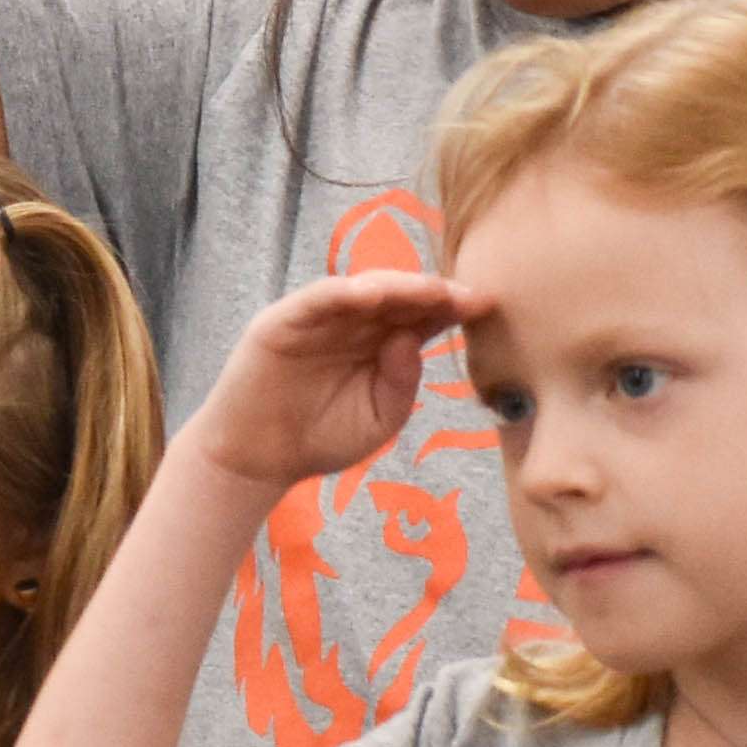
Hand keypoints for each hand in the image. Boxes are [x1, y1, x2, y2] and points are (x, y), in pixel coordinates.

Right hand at [186, 267, 467, 487]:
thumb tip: (411, 339)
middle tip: (467, 295)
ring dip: (399, 286)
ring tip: (430, 290)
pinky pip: (319, 298)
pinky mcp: (285, 320)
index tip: (487, 306)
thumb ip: (401, 384)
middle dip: (434, 293)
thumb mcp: (379, 418)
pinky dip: (345, 292)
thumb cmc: (321, 438)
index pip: (422, 315)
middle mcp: (354, 321)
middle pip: (400, 296)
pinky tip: (374, 294)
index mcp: (382, 342)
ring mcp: (320, 317)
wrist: (259, 459)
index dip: (453, 307)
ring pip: (364, 289)